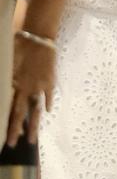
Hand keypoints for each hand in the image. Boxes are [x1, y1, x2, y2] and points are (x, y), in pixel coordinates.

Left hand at [7, 33, 55, 147]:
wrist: (38, 35)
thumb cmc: (19, 43)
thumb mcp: (7, 58)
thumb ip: (5, 73)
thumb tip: (8, 82)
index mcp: (13, 83)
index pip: (9, 108)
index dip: (8, 122)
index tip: (6, 135)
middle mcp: (26, 88)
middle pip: (20, 113)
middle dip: (16, 130)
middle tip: (13, 144)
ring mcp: (39, 85)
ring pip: (35, 109)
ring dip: (33, 125)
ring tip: (32, 139)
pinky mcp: (50, 80)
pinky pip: (49, 95)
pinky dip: (48, 103)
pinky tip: (48, 112)